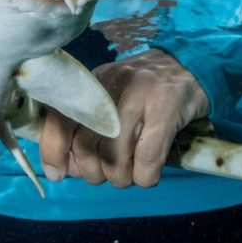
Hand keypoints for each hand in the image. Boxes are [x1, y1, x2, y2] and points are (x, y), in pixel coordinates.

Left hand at [39, 48, 208, 187]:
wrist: (188, 64)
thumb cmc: (144, 90)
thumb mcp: (110, 99)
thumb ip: (85, 131)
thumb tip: (67, 169)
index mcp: (93, 83)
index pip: (59, 117)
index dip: (53, 150)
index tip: (57, 173)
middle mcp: (112, 85)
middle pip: (86, 145)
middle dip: (94, 172)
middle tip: (109, 173)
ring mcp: (140, 95)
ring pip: (115, 157)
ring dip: (122, 178)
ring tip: (131, 172)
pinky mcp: (167, 108)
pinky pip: (147, 159)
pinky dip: (145, 176)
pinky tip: (149, 172)